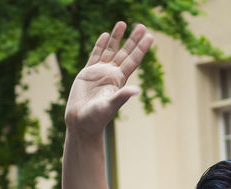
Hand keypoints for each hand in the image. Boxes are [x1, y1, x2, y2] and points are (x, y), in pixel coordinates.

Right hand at [65, 22, 153, 138]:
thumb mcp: (110, 106)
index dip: (141, 49)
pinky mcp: (87, 73)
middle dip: (133, 39)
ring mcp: (100, 72)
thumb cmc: (96, 118)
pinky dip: (100, 45)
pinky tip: (105, 35)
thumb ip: (122, 96)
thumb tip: (137, 90)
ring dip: (117, 37)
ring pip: (110, 51)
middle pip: (125, 53)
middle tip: (141, 26)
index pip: (133, 61)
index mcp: (119, 81)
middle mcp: (111, 74)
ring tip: (123, 23)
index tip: (150, 36)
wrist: (81, 123)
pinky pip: (95, 55)